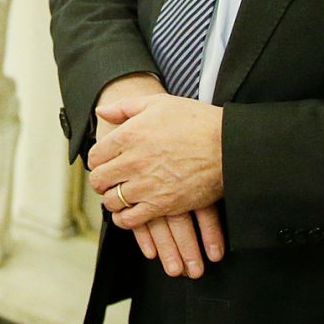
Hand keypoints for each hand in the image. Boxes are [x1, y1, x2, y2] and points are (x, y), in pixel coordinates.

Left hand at [84, 75, 221, 277]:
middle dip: (102, 180)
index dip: (98, 160)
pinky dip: (125, 219)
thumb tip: (101, 111)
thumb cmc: (196, 122)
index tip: (106, 162)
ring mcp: (146, 185)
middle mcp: (132, 161)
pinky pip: (130, 220)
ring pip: (112, 201)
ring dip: (113, 200)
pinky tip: (129, 214)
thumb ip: (124, 107)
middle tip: (110, 181)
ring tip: (120, 196)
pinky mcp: (162, 205)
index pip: (95, 156)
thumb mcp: (158, 103)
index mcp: (128, 135)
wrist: (228, 146)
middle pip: (99, 180)